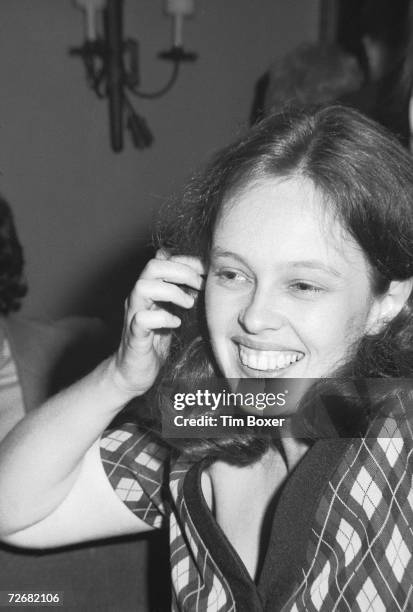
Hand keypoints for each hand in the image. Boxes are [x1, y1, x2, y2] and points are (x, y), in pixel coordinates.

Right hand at [111, 250, 204, 399]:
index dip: (186, 261)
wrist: (132, 372)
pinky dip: (162, 318)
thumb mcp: (171, 311)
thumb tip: (198, 275)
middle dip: (181, 271)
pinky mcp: (134, 336)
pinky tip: (176, 323)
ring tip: (188, 304)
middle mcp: (138, 298)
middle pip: (152, 266)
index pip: (163, 260)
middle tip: (199, 285)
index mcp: (148, 290)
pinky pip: (142, 319)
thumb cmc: (155, 341)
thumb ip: (179, 292)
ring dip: (171, 291)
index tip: (206, 271)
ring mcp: (133, 315)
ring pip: (142, 287)